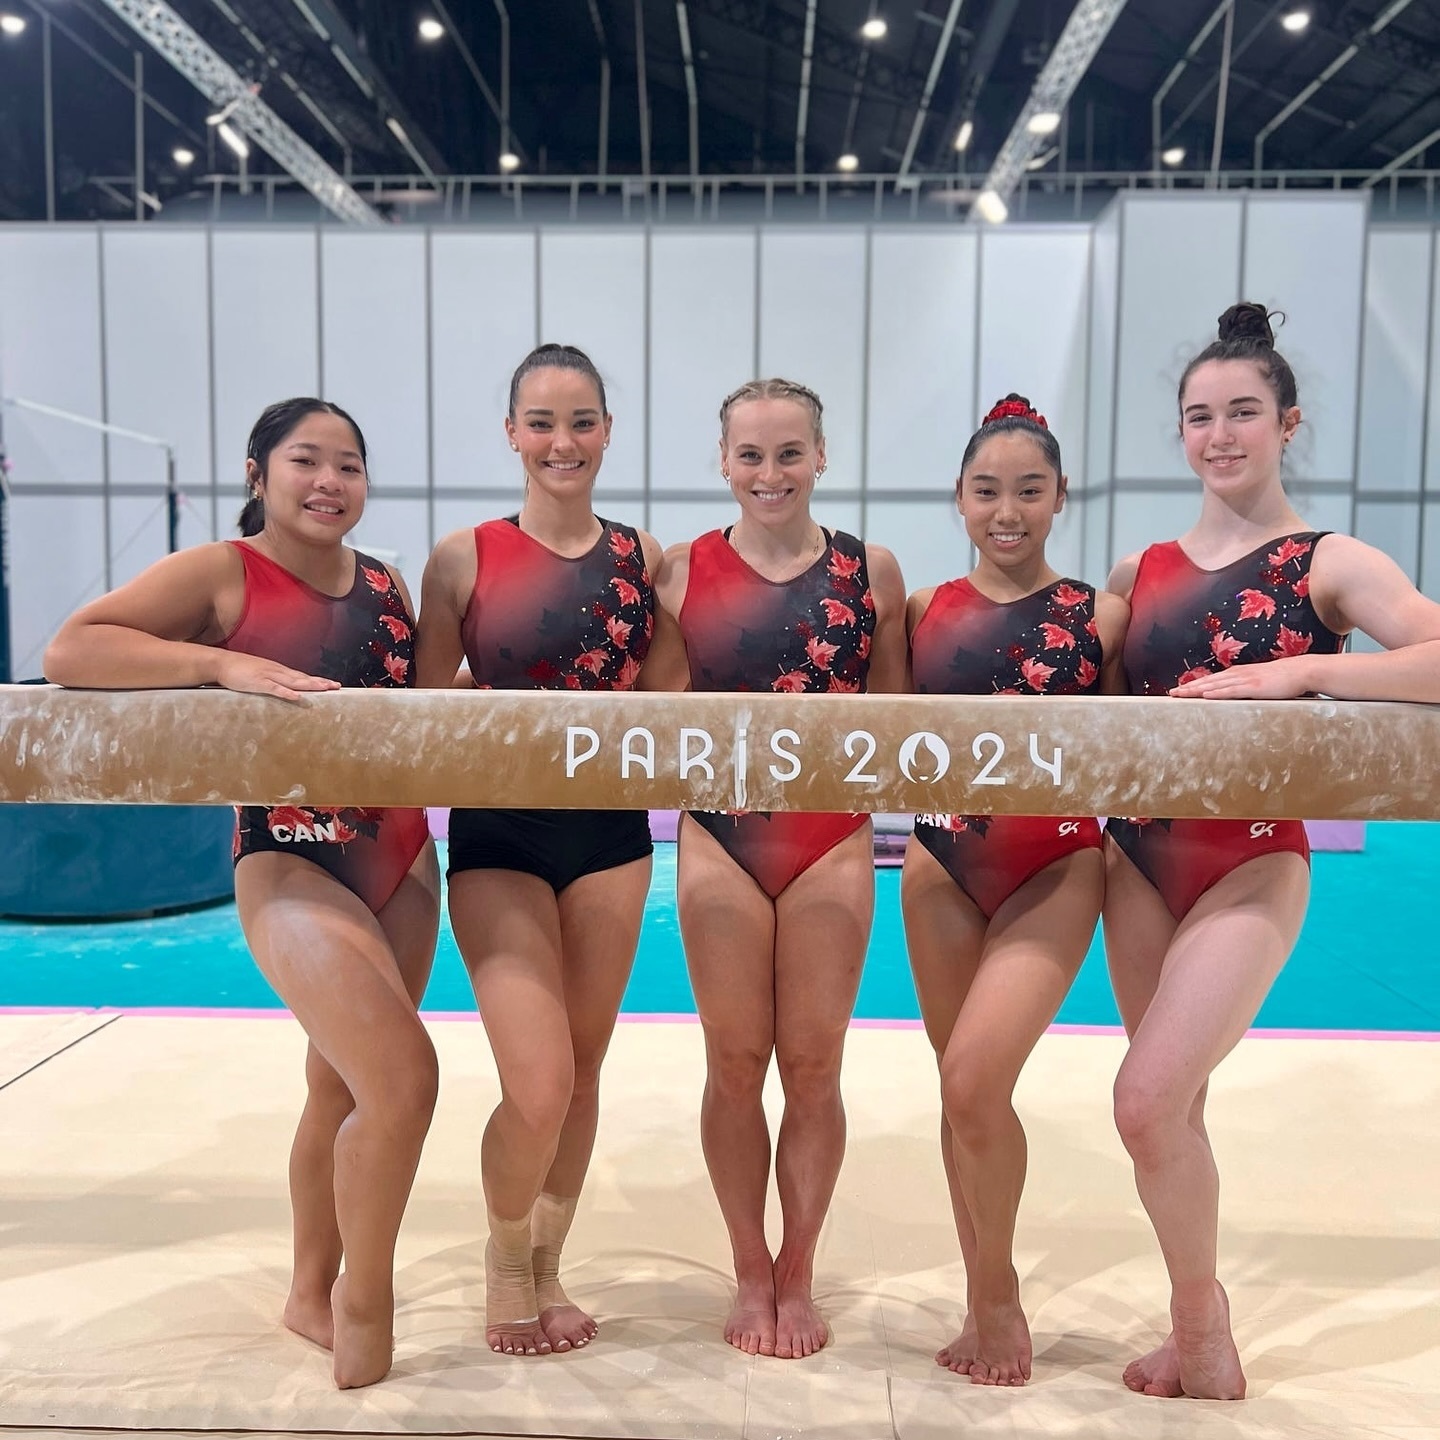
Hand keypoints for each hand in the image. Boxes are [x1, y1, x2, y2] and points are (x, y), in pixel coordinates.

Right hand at [212, 652, 341, 701]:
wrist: (220, 662)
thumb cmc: (237, 669)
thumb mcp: (258, 674)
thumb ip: (271, 681)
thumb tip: (283, 689)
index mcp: (277, 670)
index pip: (301, 676)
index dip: (316, 680)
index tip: (331, 684)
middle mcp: (276, 671)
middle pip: (302, 678)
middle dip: (320, 682)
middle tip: (337, 686)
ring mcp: (267, 675)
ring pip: (293, 681)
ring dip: (310, 685)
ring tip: (325, 689)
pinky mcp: (257, 682)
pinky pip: (274, 688)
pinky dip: (287, 692)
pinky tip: (298, 697)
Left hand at [1169, 657, 1312, 699]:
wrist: (1301, 671)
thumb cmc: (1282, 678)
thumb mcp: (1259, 681)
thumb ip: (1246, 687)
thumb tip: (1235, 695)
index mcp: (1238, 673)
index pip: (1211, 679)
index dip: (1194, 685)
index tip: (1180, 690)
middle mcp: (1237, 674)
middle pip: (1208, 681)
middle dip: (1188, 687)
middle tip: (1171, 693)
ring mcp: (1245, 679)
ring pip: (1215, 685)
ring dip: (1196, 690)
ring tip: (1180, 694)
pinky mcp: (1253, 687)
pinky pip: (1231, 690)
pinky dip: (1217, 693)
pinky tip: (1204, 695)